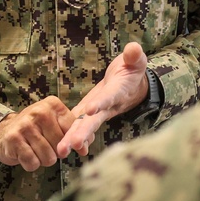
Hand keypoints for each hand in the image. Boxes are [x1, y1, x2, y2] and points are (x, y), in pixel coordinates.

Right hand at [0, 96, 76, 170]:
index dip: (73, 143)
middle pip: (61, 146)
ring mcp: (25, 124)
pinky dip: (31, 164)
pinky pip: (33, 163)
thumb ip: (73, 134)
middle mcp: (39, 111)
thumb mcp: (55, 125)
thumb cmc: (35, 130)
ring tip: (34, 149)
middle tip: (44, 145)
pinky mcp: (14, 139)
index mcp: (52, 104)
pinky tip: (25, 154)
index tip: (70, 147)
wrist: (4, 132)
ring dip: (42, 160)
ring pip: (48, 157)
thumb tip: (85, 148)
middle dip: (55, 153)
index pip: (73, 130)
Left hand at [56, 42, 148, 157]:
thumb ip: (134, 55)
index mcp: (119, 91)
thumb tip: (132, 49)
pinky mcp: (90, 110)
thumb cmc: (132, 69)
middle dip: (84, 132)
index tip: (91, 110)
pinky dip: (72, 134)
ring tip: (62, 152)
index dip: (102, 103)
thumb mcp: (137, 60)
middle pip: (95, 120)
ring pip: (85, 126)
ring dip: (73, 138)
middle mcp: (109, 105)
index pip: (110, 97)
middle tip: (72, 145)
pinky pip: (81, 124)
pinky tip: (63, 148)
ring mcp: (99, 111)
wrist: (130, 82)